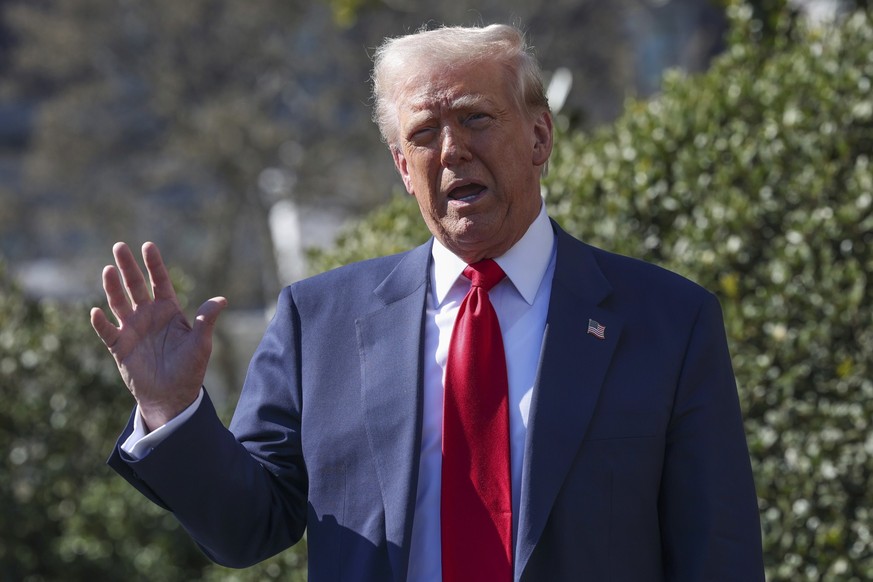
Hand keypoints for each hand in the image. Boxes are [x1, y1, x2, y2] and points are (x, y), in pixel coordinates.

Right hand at [90, 242, 226, 430]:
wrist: (172, 396)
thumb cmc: (190, 369)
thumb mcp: (201, 344)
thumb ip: (206, 320)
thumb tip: (222, 300)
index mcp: (169, 311)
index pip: (160, 282)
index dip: (154, 264)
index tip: (147, 245)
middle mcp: (148, 315)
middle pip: (135, 286)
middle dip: (128, 267)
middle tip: (119, 246)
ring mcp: (132, 329)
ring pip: (118, 303)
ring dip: (112, 287)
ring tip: (108, 270)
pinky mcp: (119, 346)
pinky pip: (106, 331)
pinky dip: (100, 322)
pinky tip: (95, 311)